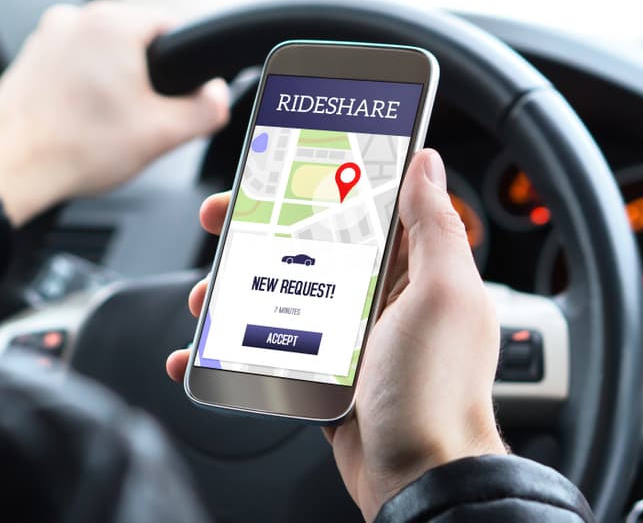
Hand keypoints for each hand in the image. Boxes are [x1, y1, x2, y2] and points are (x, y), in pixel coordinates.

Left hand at [0, 0, 228, 225]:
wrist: (8, 170)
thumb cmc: (77, 148)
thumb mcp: (163, 134)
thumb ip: (206, 109)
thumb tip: (217, 96)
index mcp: (112, 23)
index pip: (173, 25)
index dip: (185, 65)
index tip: (178, 95)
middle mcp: (76, 19)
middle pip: (137, 41)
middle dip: (147, 78)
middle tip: (142, 119)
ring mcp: (47, 37)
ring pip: (105, 55)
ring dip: (115, 85)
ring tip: (107, 126)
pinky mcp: (30, 59)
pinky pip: (75, 67)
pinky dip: (85, 91)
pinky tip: (83, 125)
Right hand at [166, 149, 506, 519]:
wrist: (418, 480)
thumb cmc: (437, 392)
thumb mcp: (442, 296)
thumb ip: (435, 227)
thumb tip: (426, 163)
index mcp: (414, 270)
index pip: (362, 207)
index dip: (318, 182)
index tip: (279, 168)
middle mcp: (382, 298)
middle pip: (310, 247)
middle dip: (260, 232)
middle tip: (221, 223)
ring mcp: (349, 338)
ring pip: (282, 296)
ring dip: (236, 292)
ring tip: (207, 299)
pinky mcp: (323, 374)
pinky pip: (270, 349)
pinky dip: (231, 352)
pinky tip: (200, 354)